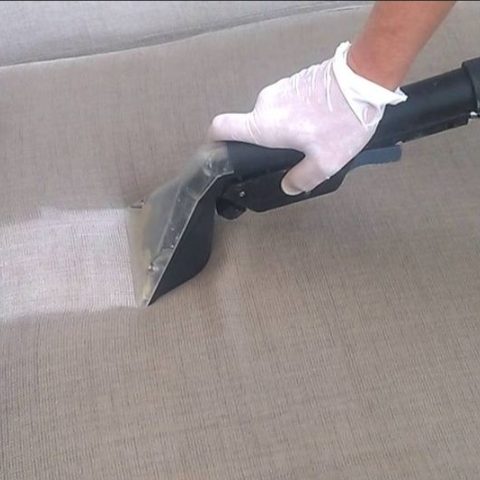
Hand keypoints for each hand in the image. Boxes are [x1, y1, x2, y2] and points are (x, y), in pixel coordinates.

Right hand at [208, 42, 406, 194]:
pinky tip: (319, 121)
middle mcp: (265, 104)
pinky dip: (296, 115)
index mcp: (264, 125)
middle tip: (289, 155)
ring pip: (272, 115)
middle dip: (265, 142)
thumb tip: (289, 186)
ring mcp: (280, 88)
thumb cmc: (342, 121)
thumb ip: (302, 179)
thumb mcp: (325, 162)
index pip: (221, 127)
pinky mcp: (296, 80)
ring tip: (311, 138)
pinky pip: (286, 103)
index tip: (218, 151)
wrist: (365, 77)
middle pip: (252, 126)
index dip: (213, 141)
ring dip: (284, 128)